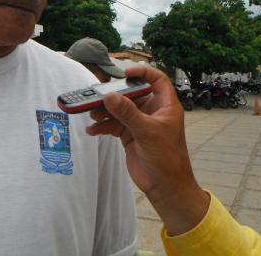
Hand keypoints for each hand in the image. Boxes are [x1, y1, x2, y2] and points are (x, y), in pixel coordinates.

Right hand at [86, 65, 209, 234]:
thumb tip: (109, 96)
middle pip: (131, 95)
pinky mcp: (130, 135)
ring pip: (119, 110)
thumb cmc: (167, 159)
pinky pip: (113, 125)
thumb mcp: (147, 132)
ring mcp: (140, 124)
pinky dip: (103, 127)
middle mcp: (152, 112)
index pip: (157, 80)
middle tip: (97, 97)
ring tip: (92, 116)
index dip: (143, 73)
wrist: (165, 187)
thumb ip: (127, 113)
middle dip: (114, 96)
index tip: (126, 73)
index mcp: (165, 106)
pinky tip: (93, 130)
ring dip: (105, 112)